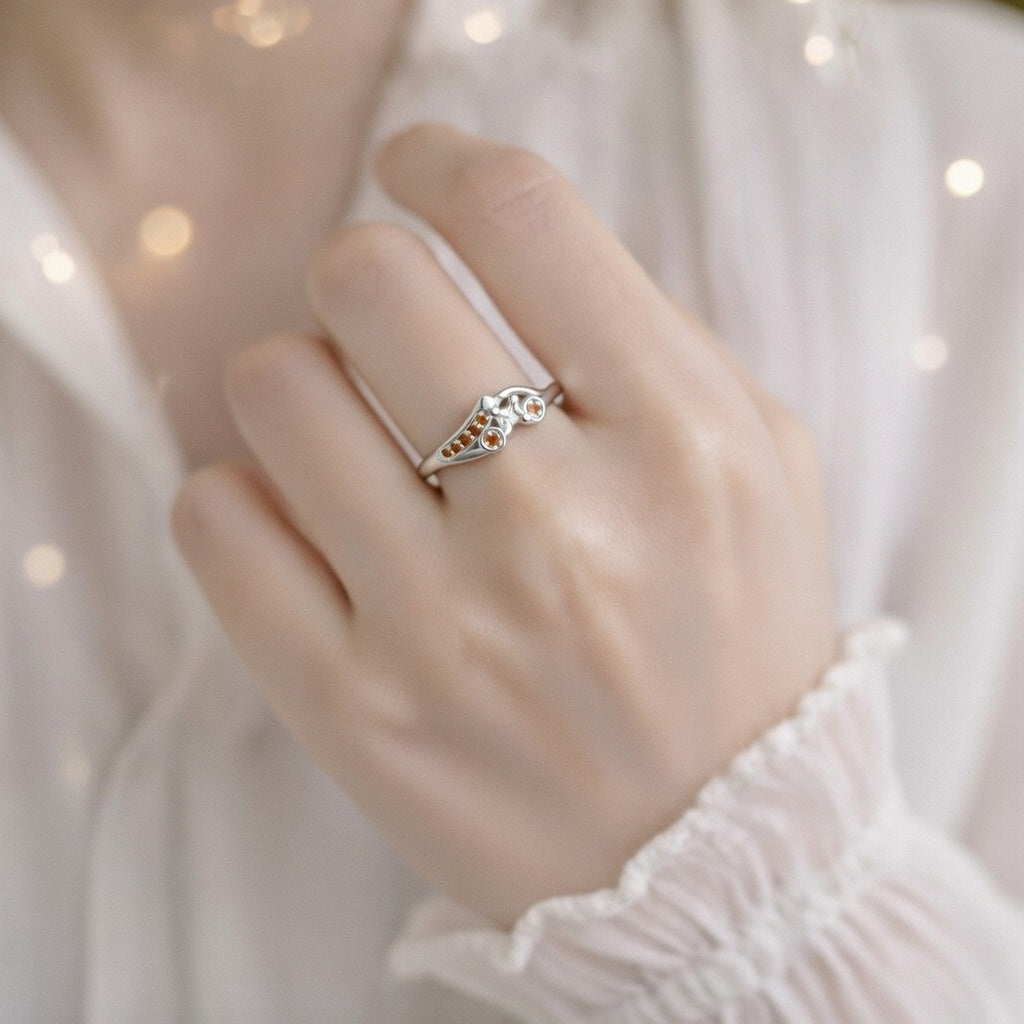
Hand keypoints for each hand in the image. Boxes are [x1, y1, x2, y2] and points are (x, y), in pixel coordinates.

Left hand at [172, 124, 834, 926]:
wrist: (715, 855)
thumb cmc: (735, 644)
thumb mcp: (756, 467)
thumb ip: (647, 336)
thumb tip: (488, 241)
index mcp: (682, 444)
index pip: (522, 217)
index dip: (447, 158)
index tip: (422, 168)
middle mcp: (558, 527)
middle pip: (367, 280)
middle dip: (364, 271)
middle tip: (386, 320)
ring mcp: (443, 626)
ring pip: (274, 388)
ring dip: (302, 378)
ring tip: (354, 430)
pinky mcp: (353, 710)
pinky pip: (216, 523)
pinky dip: (243, 491)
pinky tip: (306, 515)